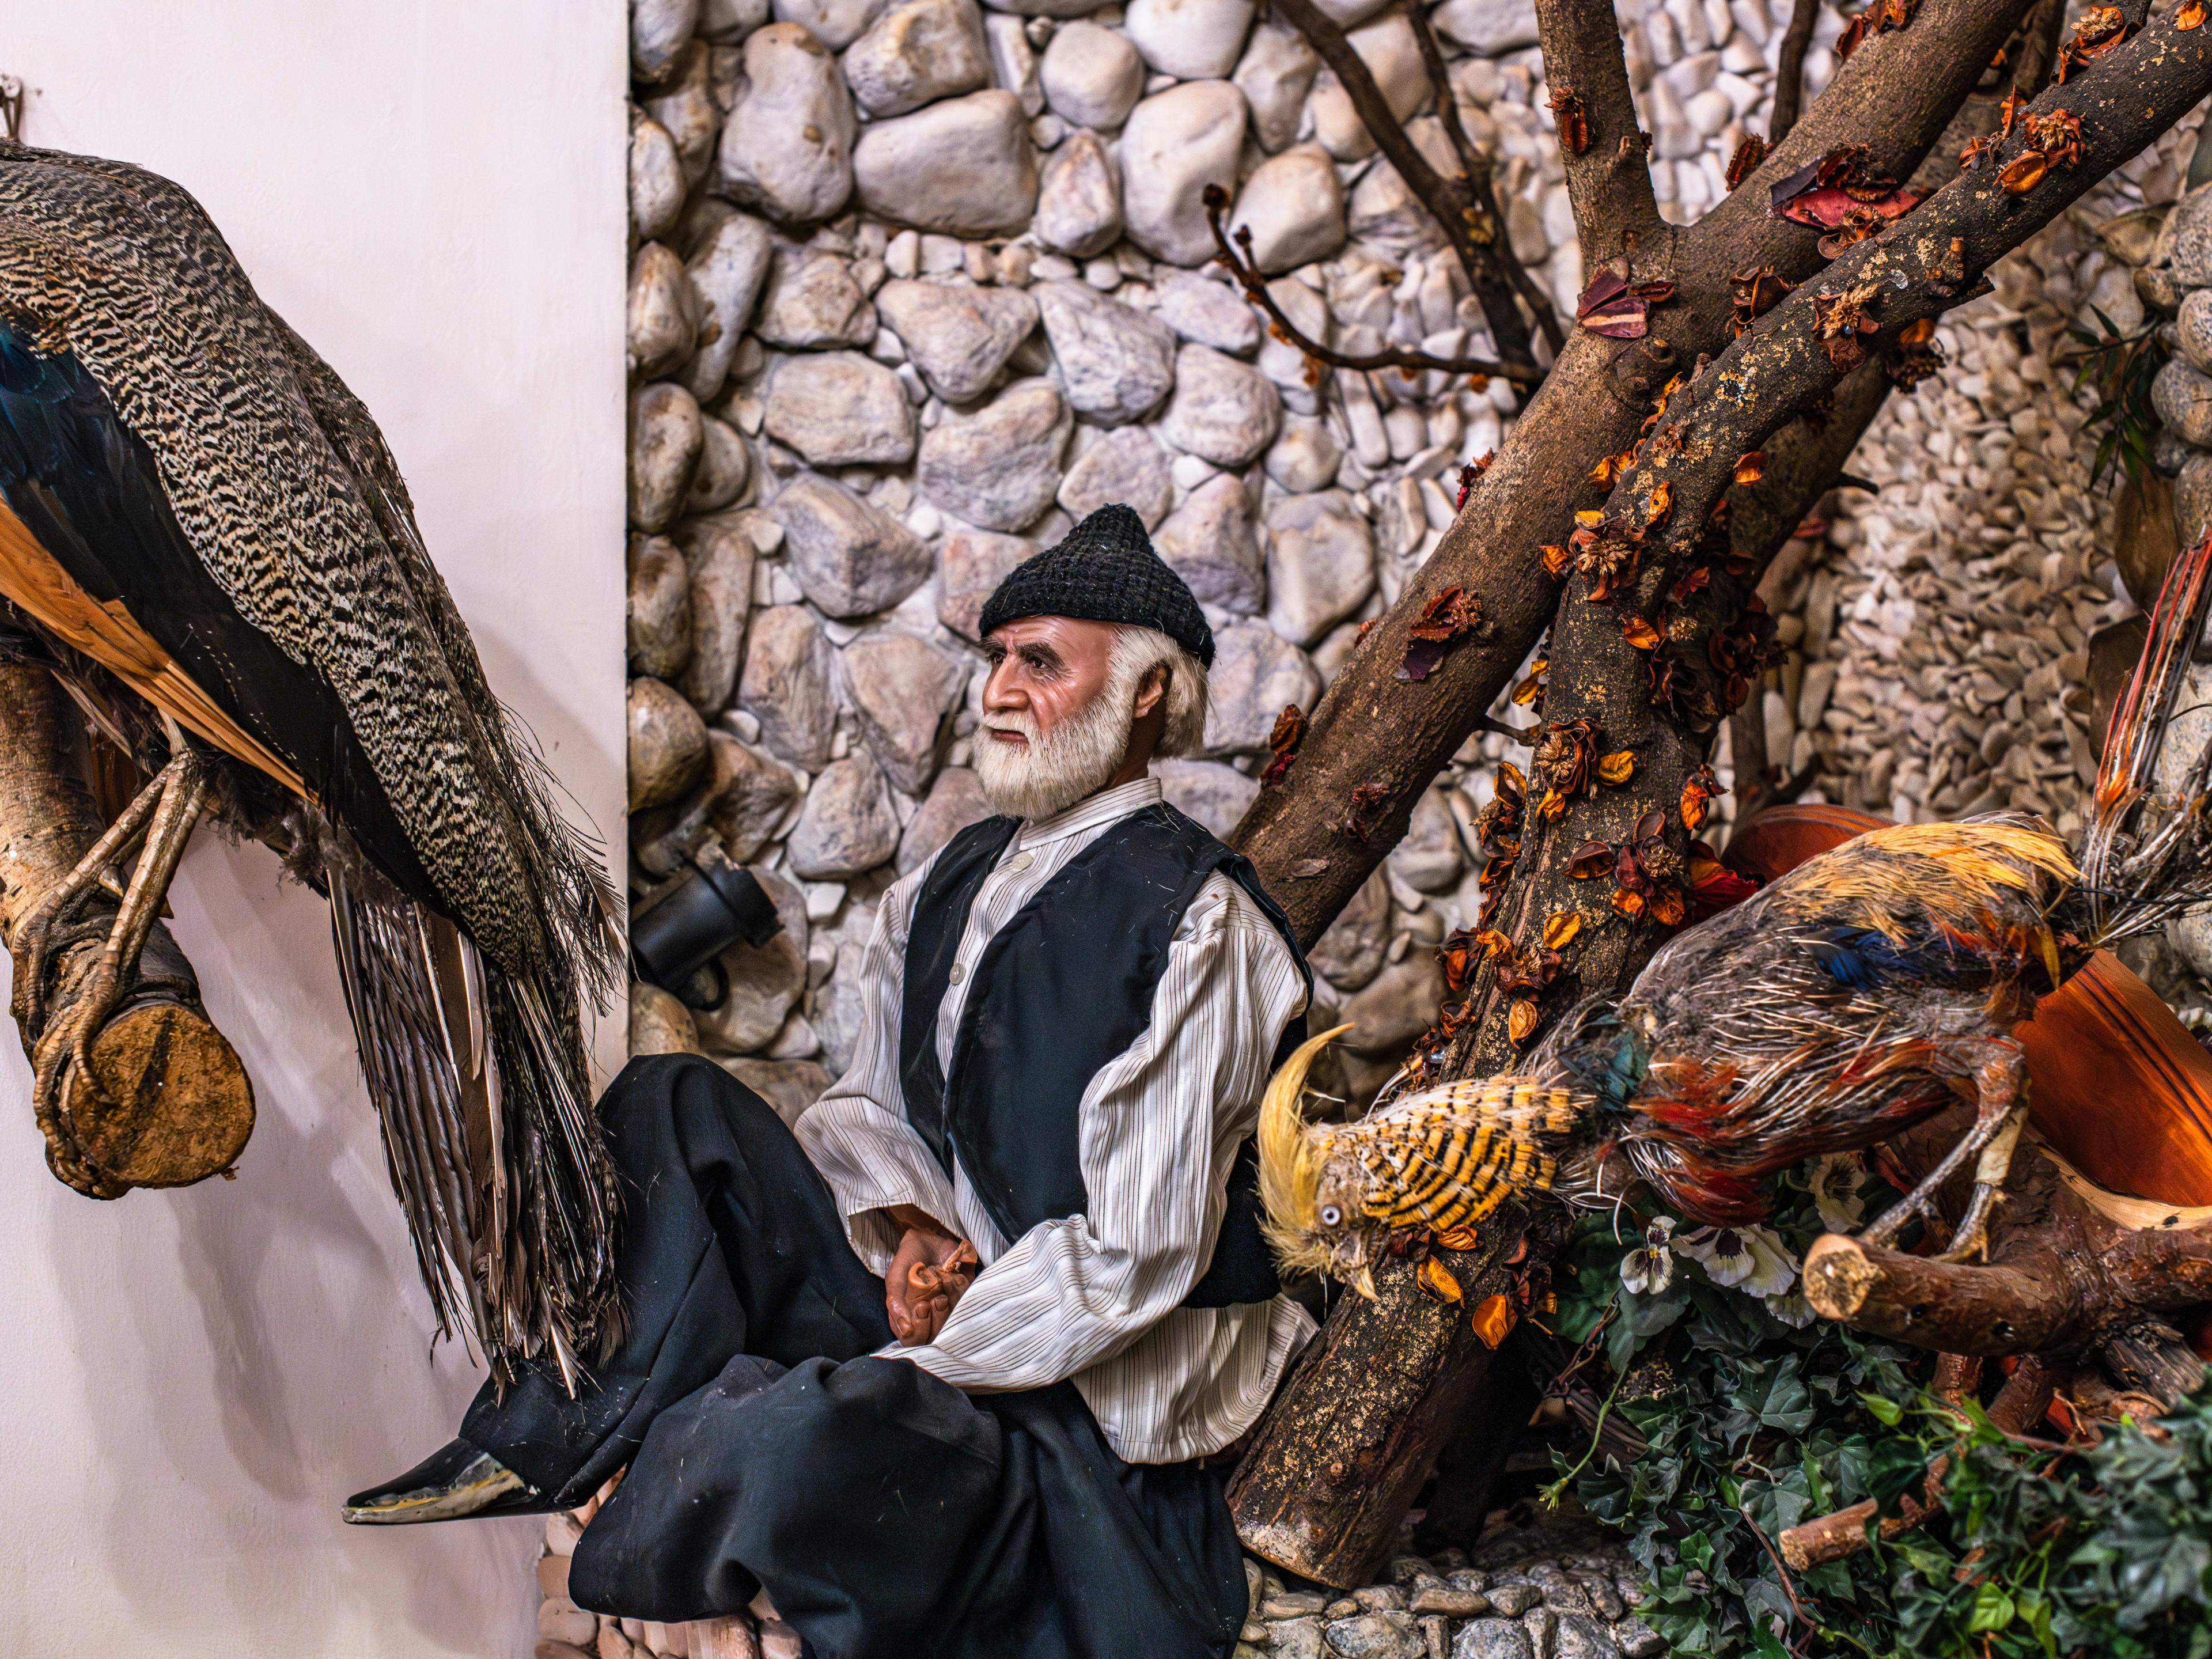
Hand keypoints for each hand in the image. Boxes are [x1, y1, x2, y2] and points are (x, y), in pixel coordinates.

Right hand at [882, 1207, 977, 1345]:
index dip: (920, 1329)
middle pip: (937, 1336)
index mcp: (911, 1317)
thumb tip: (906, 1330)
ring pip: (954, 1320)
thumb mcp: (895, 1280)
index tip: (921, 1307)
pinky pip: (967, 1301)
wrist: (927, 1237)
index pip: (916, 1340)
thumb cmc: (908, 1260)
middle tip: (934, 1298)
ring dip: (949, 1299)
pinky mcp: (964, 1294)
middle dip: (938, 1318)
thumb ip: (895, 1304)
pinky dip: (960, 1287)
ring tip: (942, 1279)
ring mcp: (948, 1306)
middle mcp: (930, 1316)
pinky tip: (952, 1274)